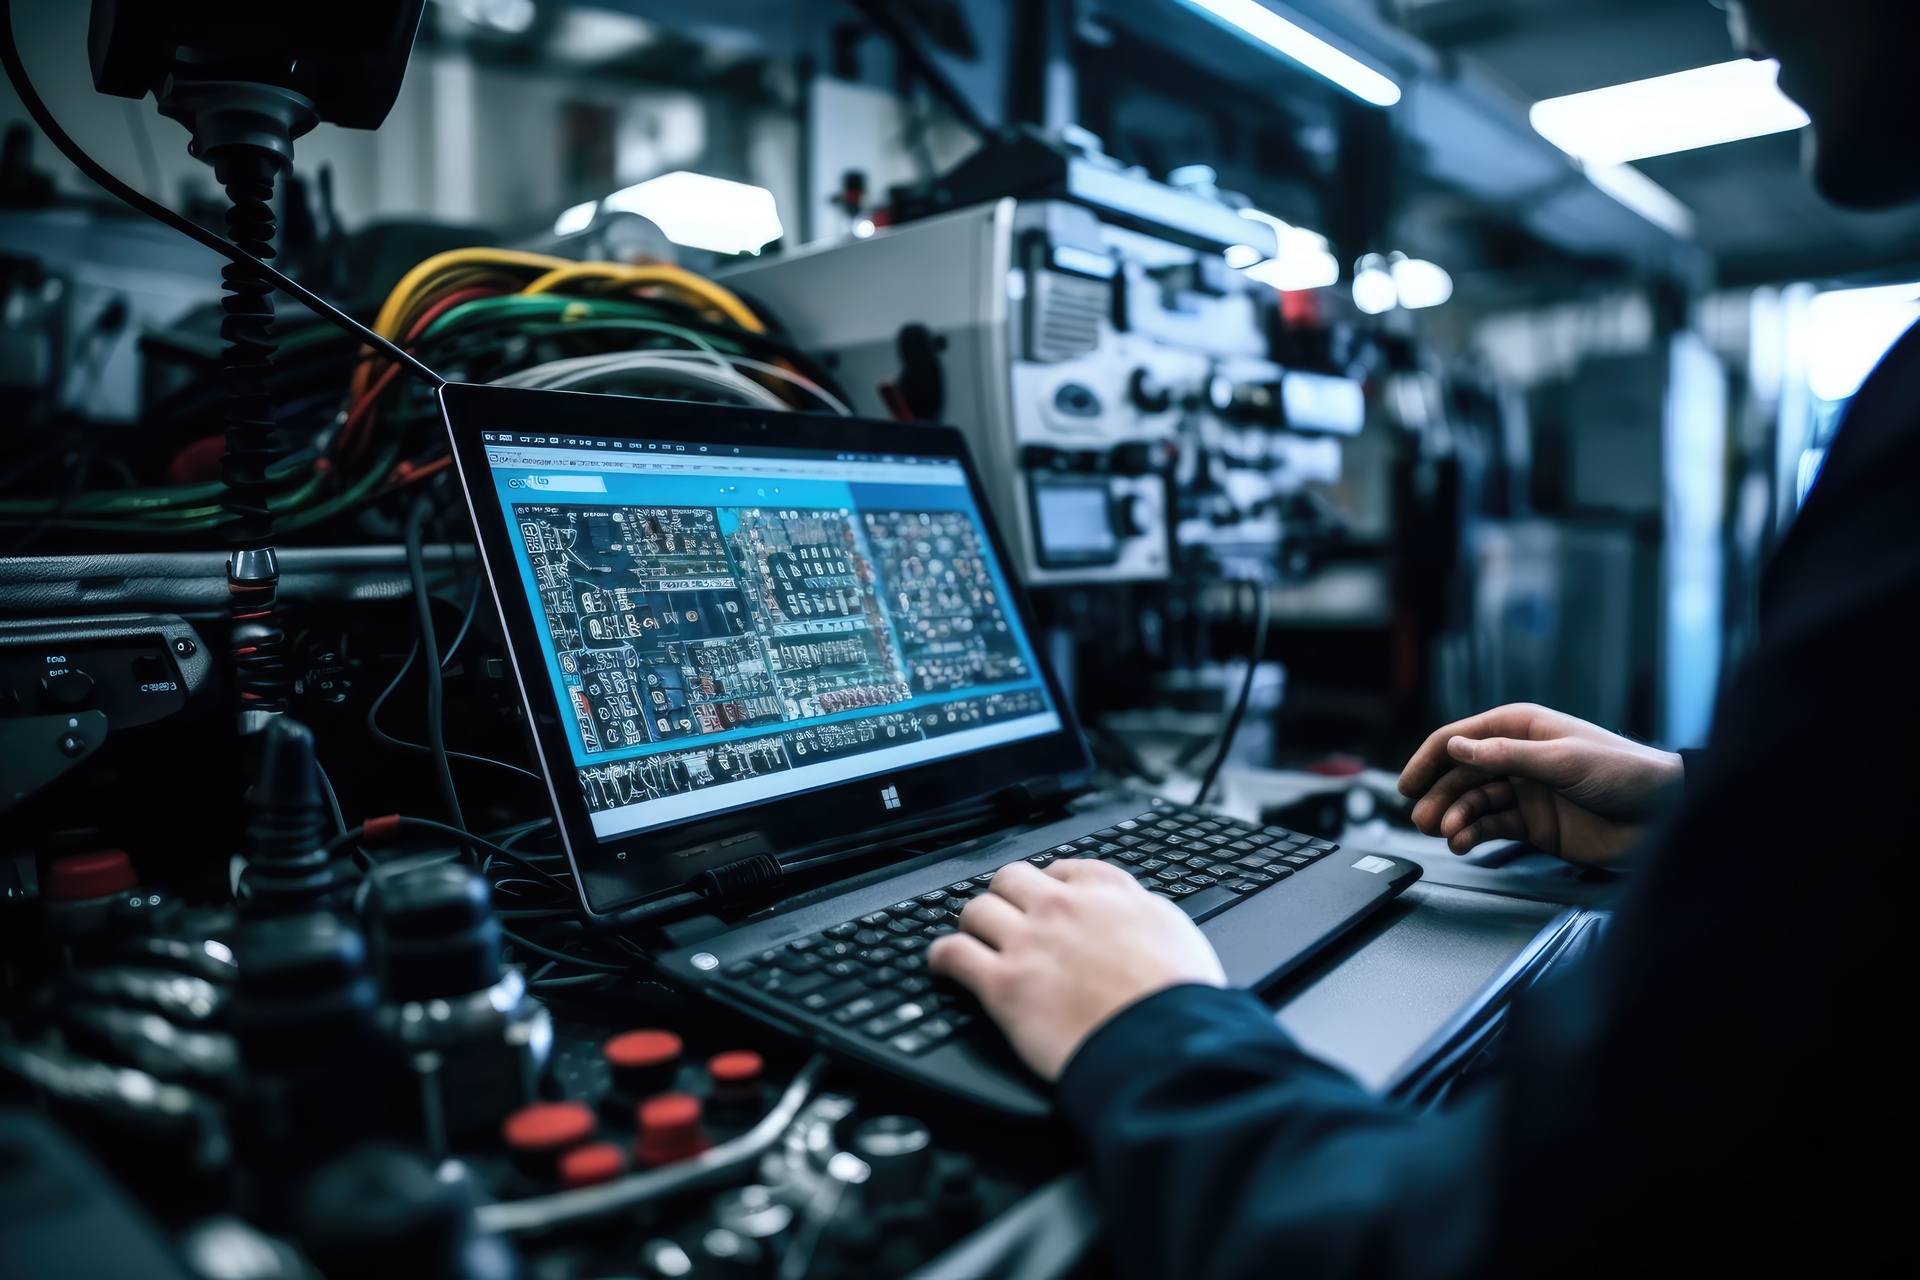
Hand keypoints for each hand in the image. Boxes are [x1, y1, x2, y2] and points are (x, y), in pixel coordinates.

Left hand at [928, 860, 1224, 1081]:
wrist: (1164, 1043)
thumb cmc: (1178, 999)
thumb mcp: (1177, 933)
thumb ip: (1143, 914)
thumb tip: (1132, 914)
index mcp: (1108, 892)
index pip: (1063, 869)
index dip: (1049, 885)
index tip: (1045, 898)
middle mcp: (1062, 908)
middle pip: (1011, 879)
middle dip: (1006, 897)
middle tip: (1006, 919)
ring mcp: (1028, 943)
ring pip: (976, 909)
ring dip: (974, 924)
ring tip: (975, 941)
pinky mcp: (1003, 984)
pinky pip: (953, 953)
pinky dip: (942, 957)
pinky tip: (944, 965)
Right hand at [1397, 703, 1682, 865]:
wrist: (1664, 814)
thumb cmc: (1624, 774)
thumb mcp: (1563, 759)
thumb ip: (1507, 754)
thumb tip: (1457, 746)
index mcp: (1522, 729)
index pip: (1461, 738)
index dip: (1430, 759)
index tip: (1408, 783)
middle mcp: (1517, 758)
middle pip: (1460, 774)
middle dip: (1438, 795)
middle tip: (1422, 818)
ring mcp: (1524, 791)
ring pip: (1472, 803)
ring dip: (1454, 817)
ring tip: (1445, 833)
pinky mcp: (1533, 824)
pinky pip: (1491, 827)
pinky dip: (1473, 835)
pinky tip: (1463, 843)